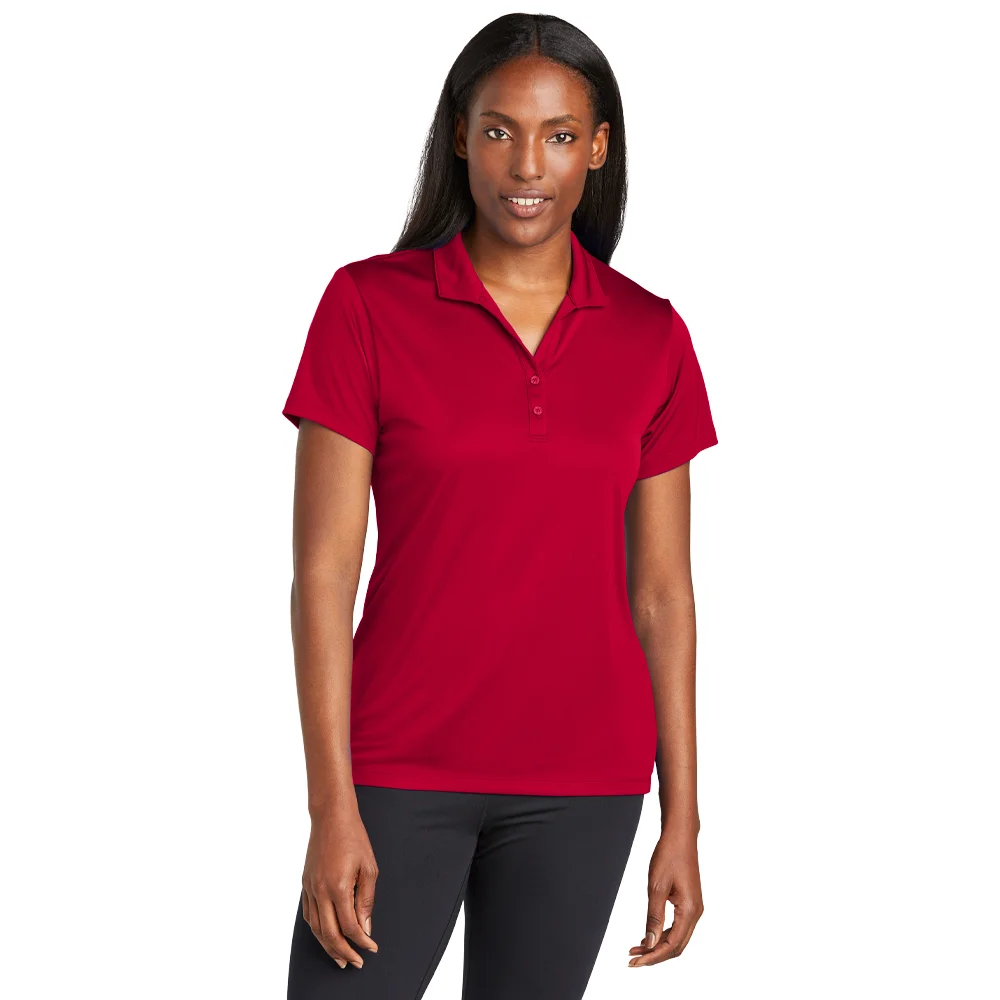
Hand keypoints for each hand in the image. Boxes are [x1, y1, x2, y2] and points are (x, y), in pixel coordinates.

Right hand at [301, 804, 379, 968]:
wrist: (331, 817)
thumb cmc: (353, 838)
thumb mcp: (369, 868)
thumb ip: (366, 900)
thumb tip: (365, 927)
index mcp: (339, 887)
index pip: (349, 926)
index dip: (361, 941)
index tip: (371, 948)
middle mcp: (320, 891)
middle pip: (329, 934)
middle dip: (344, 952)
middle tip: (356, 962)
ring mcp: (310, 888)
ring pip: (315, 928)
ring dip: (328, 946)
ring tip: (340, 957)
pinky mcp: (305, 884)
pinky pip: (308, 914)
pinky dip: (317, 929)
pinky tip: (325, 935)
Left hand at [628, 826, 703, 966]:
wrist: (680, 836)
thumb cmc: (668, 855)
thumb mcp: (656, 887)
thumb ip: (653, 917)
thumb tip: (650, 944)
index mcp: (690, 911)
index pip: (672, 946)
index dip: (652, 957)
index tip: (634, 962)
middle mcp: (696, 913)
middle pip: (676, 946)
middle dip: (654, 956)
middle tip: (632, 960)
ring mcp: (694, 908)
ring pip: (677, 938)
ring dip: (657, 946)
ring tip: (635, 949)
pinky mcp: (689, 903)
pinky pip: (677, 927)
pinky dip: (662, 935)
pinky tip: (648, 936)